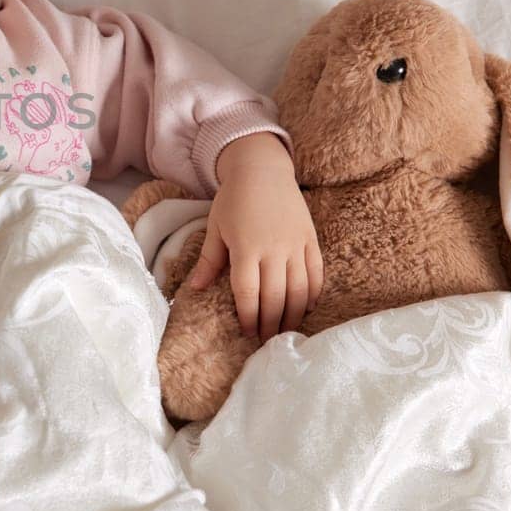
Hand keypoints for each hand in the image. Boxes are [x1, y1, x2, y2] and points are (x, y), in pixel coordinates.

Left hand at [186, 133, 323, 342]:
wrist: (262, 170)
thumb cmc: (233, 199)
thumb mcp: (215, 228)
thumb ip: (209, 261)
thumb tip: (194, 289)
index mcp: (246, 248)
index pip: (248, 293)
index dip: (248, 317)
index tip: (246, 332)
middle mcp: (273, 249)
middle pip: (275, 297)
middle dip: (270, 323)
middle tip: (266, 340)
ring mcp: (295, 245)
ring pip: (299, 290)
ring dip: (293, 315)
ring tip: (285, 331)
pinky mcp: (310, 240)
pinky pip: (316, 273)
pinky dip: (312, 294)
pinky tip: (306, 308)